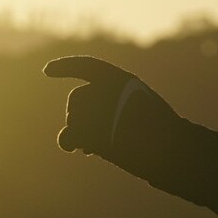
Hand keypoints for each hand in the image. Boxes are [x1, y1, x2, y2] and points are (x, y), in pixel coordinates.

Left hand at [43, 55, 178, 158]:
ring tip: (102, 145)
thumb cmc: (161, 133)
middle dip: (80, 116)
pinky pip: (70, 136)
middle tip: (96, 136)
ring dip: (81, 133)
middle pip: (77, 99)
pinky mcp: (89, 131)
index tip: (46, 71)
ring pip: (73, 119)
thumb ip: (110, 111)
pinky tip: (89, 150)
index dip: (66, 67)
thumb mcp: (139, 111)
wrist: (170, 150)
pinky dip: (73, 142)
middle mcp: (107, 89)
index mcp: (122, 80)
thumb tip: (71, 134)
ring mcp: (97, 109)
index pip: (87, 67)